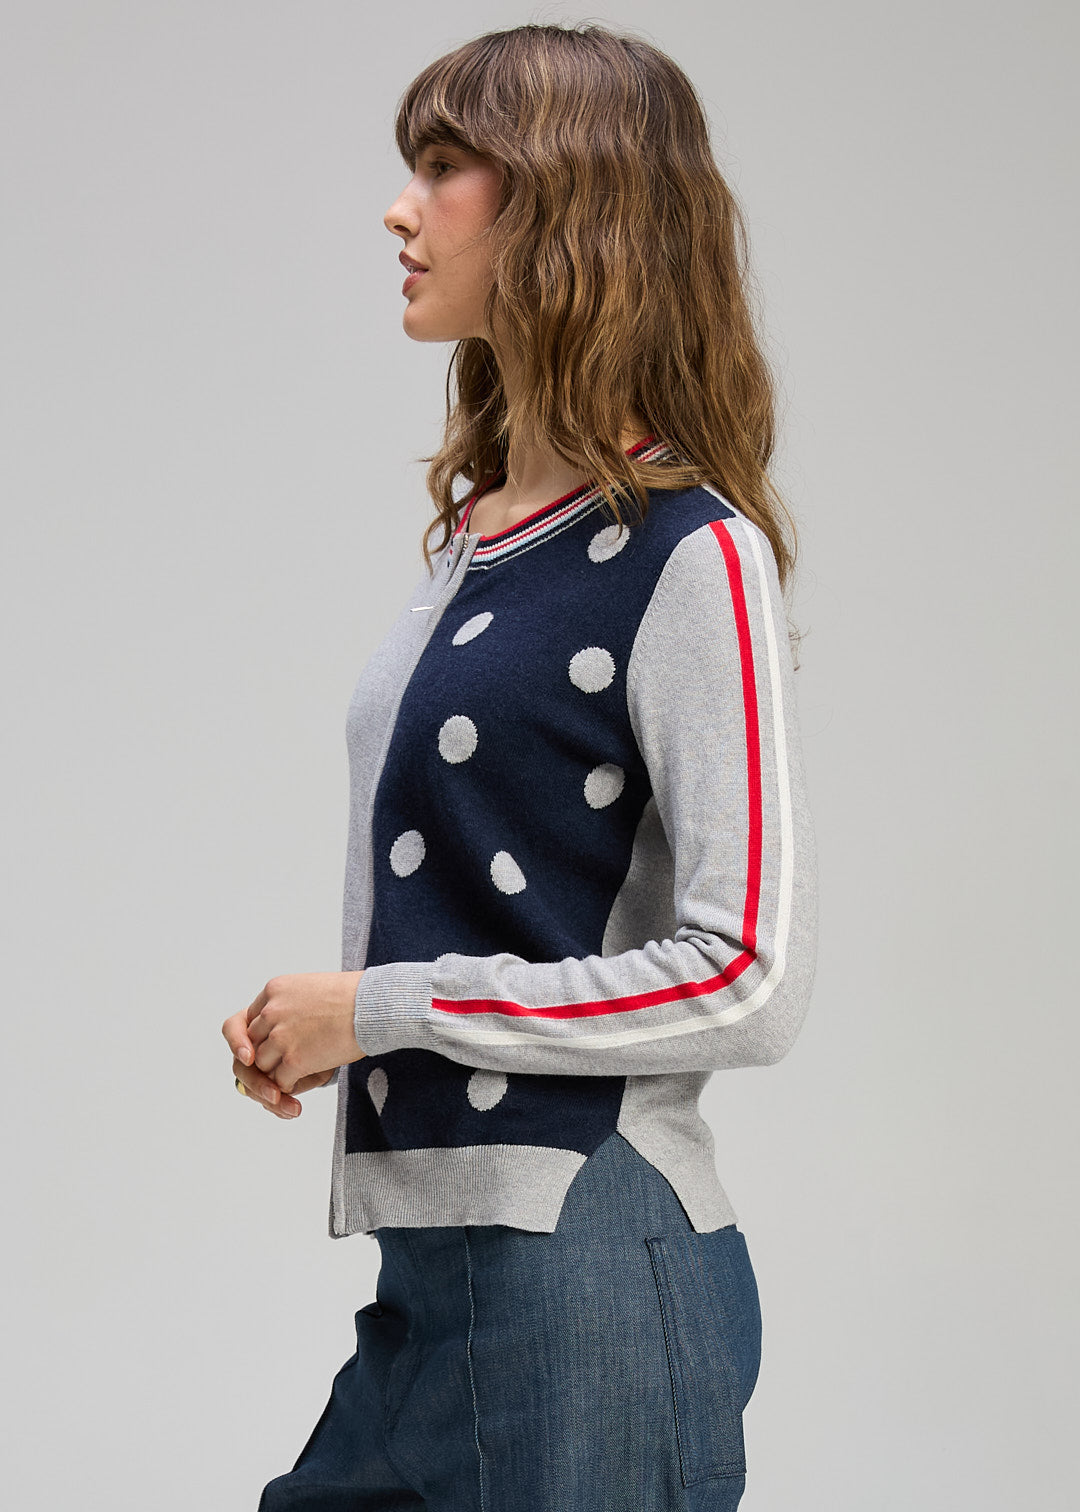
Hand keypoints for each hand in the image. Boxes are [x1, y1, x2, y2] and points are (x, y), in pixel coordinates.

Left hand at [235, 971, 366, 1096]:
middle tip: (282, 1070)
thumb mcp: (309, 990)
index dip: (251, 1041)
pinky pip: (281, 1083)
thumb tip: (275, 1036)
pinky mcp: (295, 1059)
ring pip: (263, 1067)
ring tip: (300, 1072)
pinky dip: (292, 1086)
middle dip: (265, 1061)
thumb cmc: (353, 997)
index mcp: (274, 991)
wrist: (374, 1005)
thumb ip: (287, 1008)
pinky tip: (309, 1076)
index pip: (246, 1022)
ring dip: (279, 1074)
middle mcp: (271, 1012)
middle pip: (252, 1047)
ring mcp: (281, 1037)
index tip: (258, 1053)